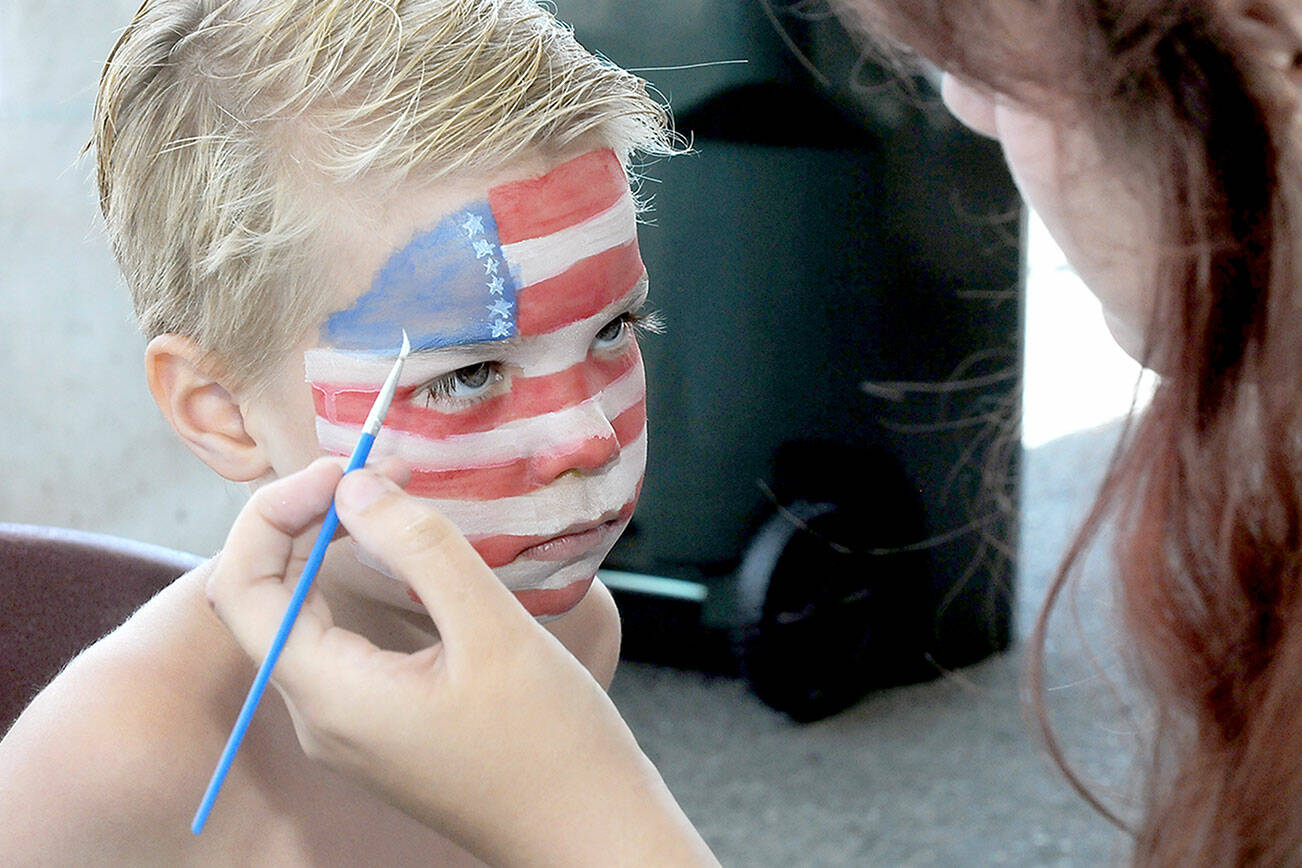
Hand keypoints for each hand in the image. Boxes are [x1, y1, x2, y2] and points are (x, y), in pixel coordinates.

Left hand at [206, 459, 716, 866]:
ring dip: (335, 547)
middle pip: (266, 597)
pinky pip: (343, 640)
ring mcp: (349, 724)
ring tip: (393, 494)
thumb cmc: (550, 742)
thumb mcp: (492, 630)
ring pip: (305, 616)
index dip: (273, 513)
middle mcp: (321, 714)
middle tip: (377, 470)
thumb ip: (418, 549)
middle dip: (308, 518)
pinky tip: (412, 555)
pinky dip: (362, 584)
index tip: (342, 470)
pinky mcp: (382, 724)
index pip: (243, 587)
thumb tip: (355, 487)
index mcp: (330, 695)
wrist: (590, 832)